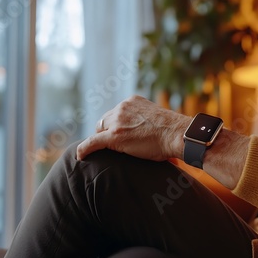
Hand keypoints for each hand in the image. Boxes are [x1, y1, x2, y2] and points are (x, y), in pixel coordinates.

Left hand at [76, 95, 190, 160]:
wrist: (176, 134)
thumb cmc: (173, 131)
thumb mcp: (157, 118)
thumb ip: (146, 121)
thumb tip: (151, 133)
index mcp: (132, 101)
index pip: (116, 113)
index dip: (116, 125)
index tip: (121, 135)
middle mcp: (122, 107)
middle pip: (105, 121)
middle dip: (108, 132)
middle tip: (117, 145)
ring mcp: (117, 121)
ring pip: (100, 132)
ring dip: (103, 141)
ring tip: (107, 152)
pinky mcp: (114, 136)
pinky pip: (92, 142)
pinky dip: (85, 149)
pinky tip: (80, 156)